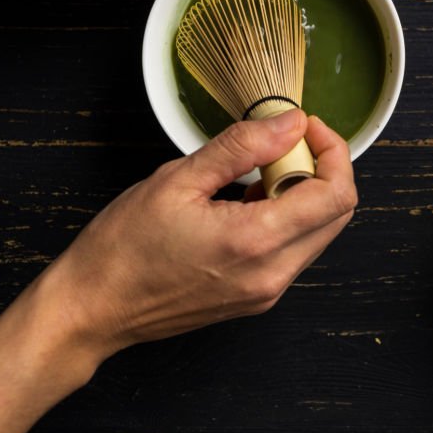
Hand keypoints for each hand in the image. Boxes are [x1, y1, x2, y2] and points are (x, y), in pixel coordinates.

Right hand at [0, 109, 355, 432]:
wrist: (94, 309)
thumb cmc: (124, 249)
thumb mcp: (178, 180)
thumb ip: (242, 147)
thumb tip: (290, 123)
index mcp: (256, 241)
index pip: (336, 194)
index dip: (332, 152)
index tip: (305, 128)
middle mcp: (273, 273)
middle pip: (338, 214)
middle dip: (322, 170)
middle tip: (282, 146)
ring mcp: (269, 291)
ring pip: (320, 232)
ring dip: (305, 195)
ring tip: (257, 175)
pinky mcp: (259, 297)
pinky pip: (296, 250)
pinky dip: (288, 219)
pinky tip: (248, 203)